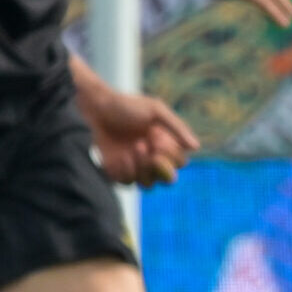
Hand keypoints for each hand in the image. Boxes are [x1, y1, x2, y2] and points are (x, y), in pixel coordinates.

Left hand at [79, 87, 199, 185]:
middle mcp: (152, 159)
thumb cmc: (126, 106)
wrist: (94, 109)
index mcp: (165, 144)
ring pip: (148, 185)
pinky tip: (121, 155)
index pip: (180, 162)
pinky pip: (127, 183)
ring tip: (135, 146)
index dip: (172, 154)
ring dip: (143, 168)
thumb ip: (177, 127)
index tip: (157, 136)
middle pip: (168, 179)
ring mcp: (134, 168)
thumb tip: (196, 147)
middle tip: (148, 146)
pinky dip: (127, 170)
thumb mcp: (155, 110)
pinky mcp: (117, 174)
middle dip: (160, 166)